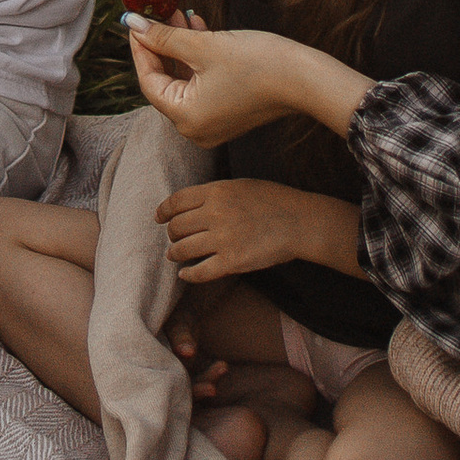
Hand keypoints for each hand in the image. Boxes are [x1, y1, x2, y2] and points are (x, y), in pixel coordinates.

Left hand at [125, 14, 309, 143]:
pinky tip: (200, 30)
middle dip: (163, 44)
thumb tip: (133, 23)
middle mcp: (195, 128)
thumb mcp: (204, 46)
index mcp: (185, 118)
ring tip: (181, 14)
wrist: (305, 79)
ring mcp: (212, 123)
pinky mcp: (227, 114)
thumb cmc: (257, 63)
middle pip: (166, 81)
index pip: (149, 81)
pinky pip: (202, 86)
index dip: (140, 48)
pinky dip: (197, 61)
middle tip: (159, 12)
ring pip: (185, 80)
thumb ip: (165, 37)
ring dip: (181, 48)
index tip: (136, 20)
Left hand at [157, 174, 319, 283]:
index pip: (177, 201)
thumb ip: (215, 193)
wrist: (300, 221)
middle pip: (176, 227)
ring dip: (175, 253)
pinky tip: (185, 273)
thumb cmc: (274, 200)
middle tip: (174, 239)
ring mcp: (223, 238)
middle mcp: (215, 213)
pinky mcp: (232, 261)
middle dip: (171, 234)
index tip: (159, 218)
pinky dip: (188, 274)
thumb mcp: (241, 185)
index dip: (163, 211)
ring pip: (182, 249)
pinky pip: (199, 271)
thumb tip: (190, 205)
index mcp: (217, 191)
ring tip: (176, 255)